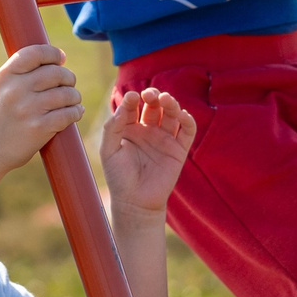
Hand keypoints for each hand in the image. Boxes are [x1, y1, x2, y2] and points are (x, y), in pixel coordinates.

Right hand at [0, 44, 81, 170]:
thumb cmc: (4, 114)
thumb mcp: (4, 87)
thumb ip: (25, 71)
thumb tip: (60, 58)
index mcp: (6, 75)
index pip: (36, 53)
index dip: (53, 53)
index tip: (60, 59)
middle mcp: (15, 90)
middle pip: (56, 73)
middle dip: (68, 78)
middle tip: (68, 84)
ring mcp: (28, 109)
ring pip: (66, 93)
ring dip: (74, 96)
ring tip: (72, 100)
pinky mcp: (39, 128)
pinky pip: (69, 113)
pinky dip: (76, 112)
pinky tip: (74, 112)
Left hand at [99, 87, 194, 220]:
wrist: (134, 202)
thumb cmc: (119, 177)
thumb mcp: (109, 150)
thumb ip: (113, 127)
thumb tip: (125, 105)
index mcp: (130, 128)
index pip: (133, 107)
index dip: (132, 100)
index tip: (131, 97)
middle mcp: (148, 130)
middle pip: (154, 105)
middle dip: (153, 95)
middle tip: (150, 94)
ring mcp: (164, 139)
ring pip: (171, 114)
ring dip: (171, 103)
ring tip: (165, 99)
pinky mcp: (179, 150)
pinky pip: (187, 131)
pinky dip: (188, 120)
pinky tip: (182, 114)